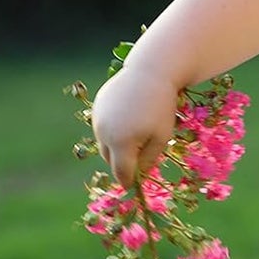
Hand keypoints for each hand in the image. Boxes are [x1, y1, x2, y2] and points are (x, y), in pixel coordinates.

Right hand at [91, 64, 181, 186]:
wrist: (151, 71)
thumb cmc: (161, 107)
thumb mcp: (161, 137)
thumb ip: (149, 160)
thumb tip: (139, 176)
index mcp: (121, 143)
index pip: (121, 173)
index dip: (129, 182)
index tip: (134, 187)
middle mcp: (104, 133)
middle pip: (110, 159)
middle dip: (123, 163)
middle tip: (140, 159)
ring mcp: (98, 119)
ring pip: (105, 143)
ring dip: (117, 146)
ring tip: (138, 133)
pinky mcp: (97, 107)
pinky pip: (103, 126)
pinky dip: (114, 129)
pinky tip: (130, 118)